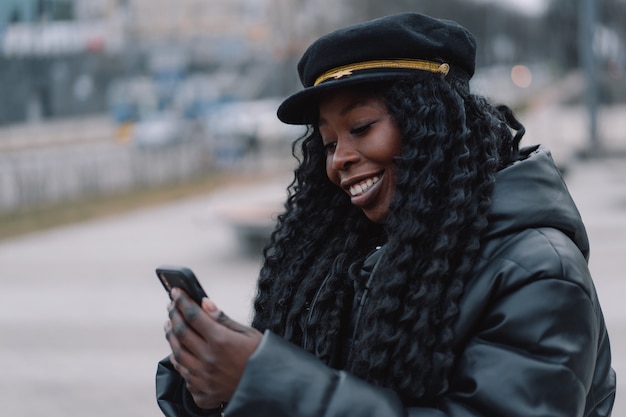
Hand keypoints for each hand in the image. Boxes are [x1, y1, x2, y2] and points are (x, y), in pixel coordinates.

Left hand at [165, 288, 261, 408]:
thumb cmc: (261, 357)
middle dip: (174, 316)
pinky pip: (184, 375)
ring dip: (171, 338)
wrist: (270, 387)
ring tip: (170, 326)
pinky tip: (179, 353)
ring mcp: (204, 378)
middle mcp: (209, 360)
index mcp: (221, 341)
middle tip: (171, 307)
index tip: (176, 292)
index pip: (193, 316)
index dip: (182, 302)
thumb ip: (223, 319)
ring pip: (177, 355)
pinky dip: (179, 362)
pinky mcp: (203, 393)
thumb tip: (205, 303)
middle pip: (181, 333)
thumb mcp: (247, 333)